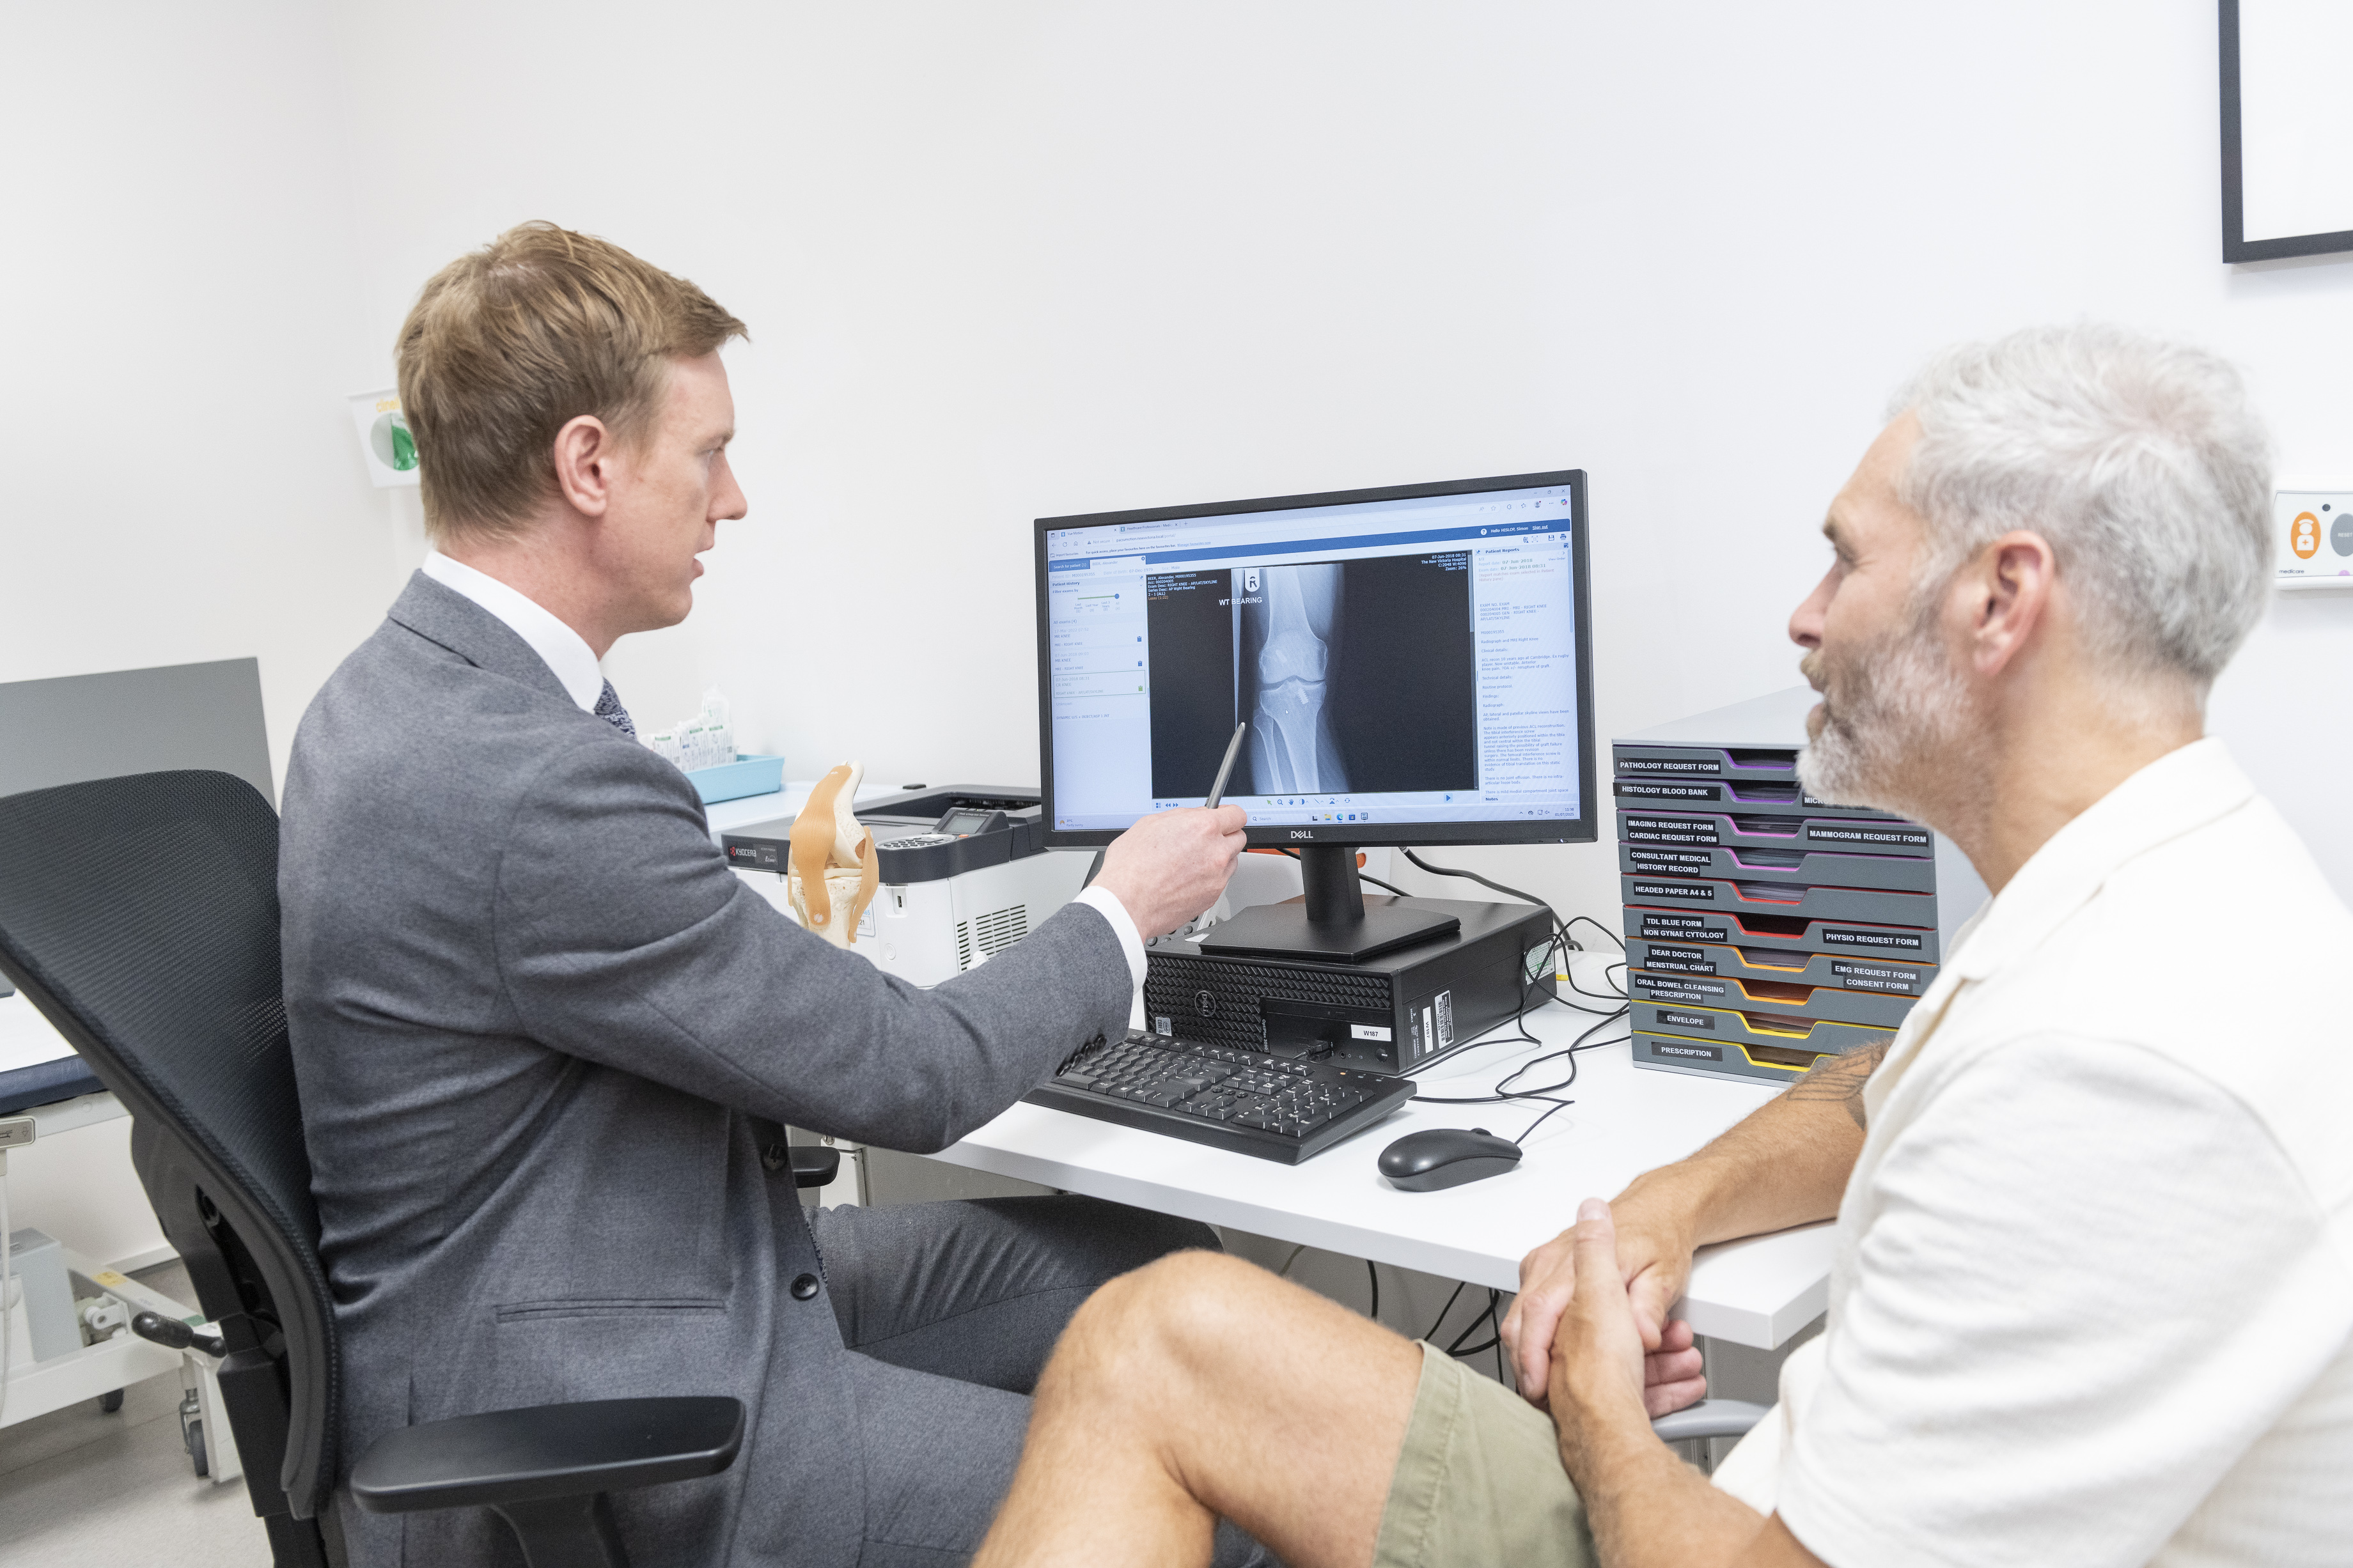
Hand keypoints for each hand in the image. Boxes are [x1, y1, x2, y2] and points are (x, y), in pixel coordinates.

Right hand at [1090, 806, 1248, 937]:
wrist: (1126, 903)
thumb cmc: (1131, 867)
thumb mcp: (1150, 824)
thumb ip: (1182, 817)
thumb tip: (1194, 816)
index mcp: (1202, 827)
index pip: (1237, 815)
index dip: (1228, 815)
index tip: (1223, 818)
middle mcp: (1215, 851)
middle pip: (1239, 837)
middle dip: (1224, 836)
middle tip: (1205, 841)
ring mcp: (1217, 877)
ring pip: (1231, 861)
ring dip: (1218, 859)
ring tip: (1192, 863)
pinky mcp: (1212, 897)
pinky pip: (1220, 882)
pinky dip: (1209, 879)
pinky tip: (1187, 880)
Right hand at [1501, 1184, 1699, 1410]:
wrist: (1654, 1214)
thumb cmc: (1657, 1241)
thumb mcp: (1663, 1274)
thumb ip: (1649, 1305)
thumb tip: (1645, 1334)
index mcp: (1573, 1261)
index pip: (1539, 1311)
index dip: (1536, 1355)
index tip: (1540, 1388)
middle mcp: (1549, 1264)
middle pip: (1519, 1325)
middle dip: (1528, 1370)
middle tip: (1544, 1403)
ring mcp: (1541, 1270)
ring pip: (1521, 1327)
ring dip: (1537, 1362)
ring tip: (1553, 1391)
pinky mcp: (1542, 1279)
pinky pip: (1529, 1320)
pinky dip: (1541, 1348)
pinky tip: (1559, 1368)